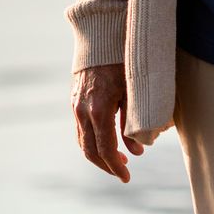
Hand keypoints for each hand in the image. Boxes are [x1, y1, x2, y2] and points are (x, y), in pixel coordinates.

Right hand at [72, 63, 143, 181]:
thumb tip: (138, 150)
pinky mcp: (75, 99)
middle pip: (89, 150)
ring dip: (98, 154)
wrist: (101, 36)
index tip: (127, 177)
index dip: (116, 167)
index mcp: (99, 110)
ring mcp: (76, 105)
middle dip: (106, 165)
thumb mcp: (134, 92)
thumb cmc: (124, 61)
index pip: (105, 149)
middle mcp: (83, 110)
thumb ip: (134, 123)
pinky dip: (91, 140)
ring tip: (117, 157)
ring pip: (82, 140)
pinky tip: (106, 138)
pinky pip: (80, 128)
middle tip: (123, 172)